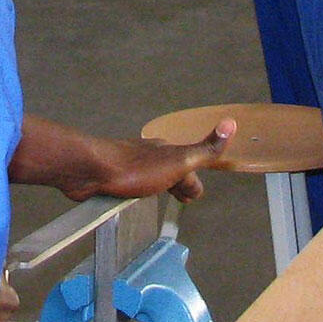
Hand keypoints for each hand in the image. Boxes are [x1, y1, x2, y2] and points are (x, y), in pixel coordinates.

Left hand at [68, 121, 232, 203]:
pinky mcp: (110, 176)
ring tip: (157, 199)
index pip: (188, 167)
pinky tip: (131, 197)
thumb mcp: (179, 161)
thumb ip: (205, 148)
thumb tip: (231, 122)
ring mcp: (128, 165)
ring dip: (156, 186)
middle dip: (177, 184)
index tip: (193, 196)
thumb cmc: (136, 168)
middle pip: (169, 170)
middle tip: (182, 198)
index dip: (192, 184)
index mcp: (167, 151)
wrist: (91, 169)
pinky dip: (135, 190)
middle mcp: (148, 154)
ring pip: (149, 176)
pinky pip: (129, 183)